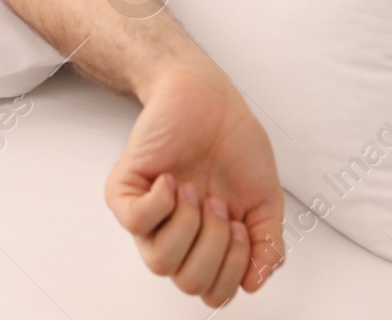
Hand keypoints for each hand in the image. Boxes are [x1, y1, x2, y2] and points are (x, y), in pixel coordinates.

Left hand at [105, 61, 285, 306]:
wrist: (210, 99)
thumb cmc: (235, 145)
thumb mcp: (265, 200)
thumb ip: (266, 244)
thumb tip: (255, 283)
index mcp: (207, 244)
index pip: (212, 292)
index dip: (232, 270)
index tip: (242, 227)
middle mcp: (175, 236)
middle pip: (187, 281)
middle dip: (214, 246)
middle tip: (220, 204)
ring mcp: (149, 215)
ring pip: (159, 260)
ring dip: (189, 225)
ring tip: (197, 190)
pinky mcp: (125, 191)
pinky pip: (135, 222)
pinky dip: (161, 202)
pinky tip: (171, 179)